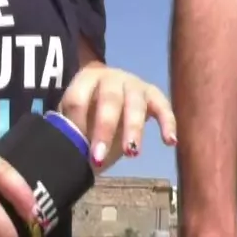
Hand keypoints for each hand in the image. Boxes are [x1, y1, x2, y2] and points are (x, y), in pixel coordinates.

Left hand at [59, 63, 177, 169]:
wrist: (108, 97)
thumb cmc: (87, 114)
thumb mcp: (74, 121)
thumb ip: (70, 132)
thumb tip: (66, 152)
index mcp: (85, 80)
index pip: (78, 99)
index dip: (76, 124)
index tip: (76, 147)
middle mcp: (110, 77)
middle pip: (109, 99)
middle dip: (104, 129)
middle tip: (99, 159)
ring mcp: (134, 83)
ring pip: (135, 103)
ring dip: (133, 129)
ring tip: (132, 154)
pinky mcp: (152, 93)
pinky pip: (162, 106)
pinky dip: (168, 122)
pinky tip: (170, 142)